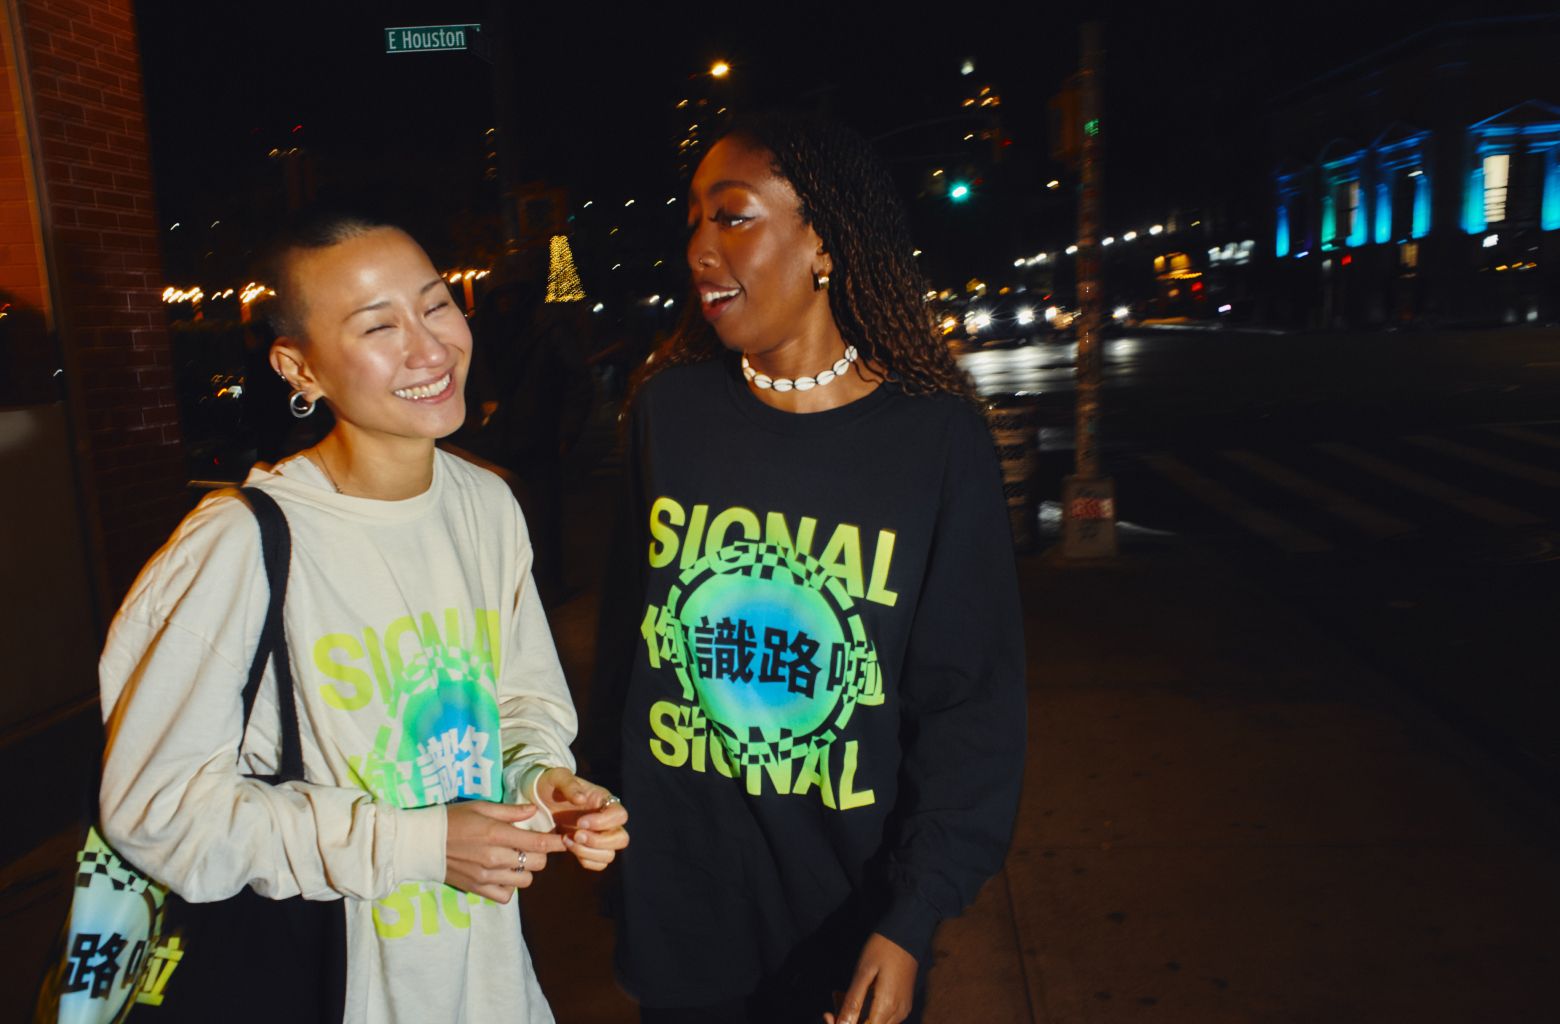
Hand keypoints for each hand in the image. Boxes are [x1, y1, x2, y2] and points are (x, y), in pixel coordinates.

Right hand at [444, 801, 567, 902]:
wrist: (421, 842)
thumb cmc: (452, 818)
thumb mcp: (480, 807)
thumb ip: (510, 812)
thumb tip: (534, 811)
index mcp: (496, 834)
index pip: (538, 844)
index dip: (556, 843)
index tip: (565, 840)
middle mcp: (494, 858)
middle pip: (537, 863)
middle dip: (540, 854)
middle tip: (530, 846)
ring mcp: (486, 876)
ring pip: (525, 881)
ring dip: (525, 870)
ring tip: (514, 859)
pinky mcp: (477, 889)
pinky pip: (506, 896)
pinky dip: (509, 887)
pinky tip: (503, 874)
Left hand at [535, 766, 629, 871]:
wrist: (540, 798)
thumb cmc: (552, 785)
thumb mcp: (557, 777)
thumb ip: (569, 785)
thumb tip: (581, 799)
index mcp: (604, 800)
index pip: (620, 815)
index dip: (603, 822)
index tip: (579, 822)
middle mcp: (607, 820)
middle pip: (621, 839)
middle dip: (598, 842)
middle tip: (575, 835)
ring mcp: (600, 836)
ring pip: (610, 854)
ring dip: (588, 852)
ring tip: (566, 840)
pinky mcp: (590, 848)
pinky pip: (599, 863)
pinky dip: (586, 860)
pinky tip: (569, 847)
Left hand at [824, 933, 917, 1023]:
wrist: (907, 933)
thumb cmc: (882, 948)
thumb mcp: (863, 972)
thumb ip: (853, 1001)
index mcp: (887, 1007)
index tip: (830, 1013)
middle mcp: (898, 1014)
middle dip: (848, 1019)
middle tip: (835, 997)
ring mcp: (902, 1010)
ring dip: (856, 1015)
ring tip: (841, 993)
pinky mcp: (903, 1005)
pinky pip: (882, 1017)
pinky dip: (866, 1010)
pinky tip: (857, 993)